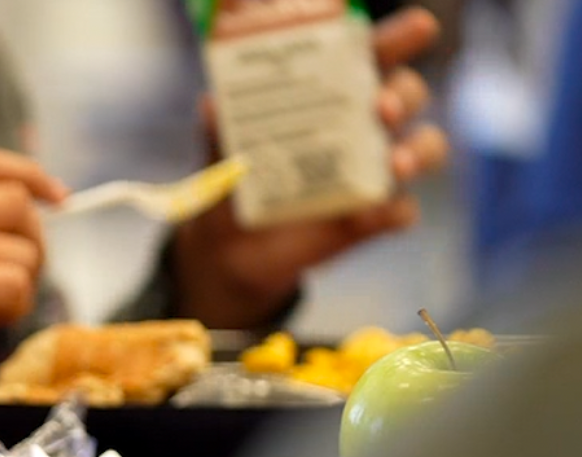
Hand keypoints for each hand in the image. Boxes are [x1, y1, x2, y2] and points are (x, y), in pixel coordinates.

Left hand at [172, 7, 451, 328]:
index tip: (418, 28)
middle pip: (407, 94)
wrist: (229, 249)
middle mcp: (363, 126)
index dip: (399, 38)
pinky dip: (394, 211)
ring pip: (424, 147)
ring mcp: (374, 172)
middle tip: (380, 108)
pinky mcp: (372, 218)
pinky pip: (402, 211)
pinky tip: (373, 215)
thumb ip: (219, 130)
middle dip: (403, 95)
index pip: (372, 57)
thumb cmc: (235, 181)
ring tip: (394, 165)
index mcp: (332, 95)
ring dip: (417, 151)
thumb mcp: (220, 153)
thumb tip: (211, 105)